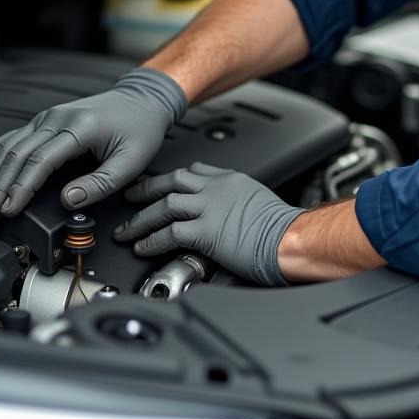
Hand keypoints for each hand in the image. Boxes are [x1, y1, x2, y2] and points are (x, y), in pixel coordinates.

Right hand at [0, 68, 187, 223]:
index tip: (8, 211)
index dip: (21, 188)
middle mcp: (58, 118)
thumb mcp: (131, 161)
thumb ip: (99, 184)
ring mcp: (48, 117)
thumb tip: (68, 201)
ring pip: (8, 145)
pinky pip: (11, 139)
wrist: (144, 99)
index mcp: (80, 127)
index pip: (40, 160)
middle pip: (16, 154)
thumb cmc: (140, 128)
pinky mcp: (44, 121)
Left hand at [113, 162, 303, 285]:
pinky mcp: (206, 231)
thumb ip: (238, 204)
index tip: (163, 184)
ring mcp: (210, 207)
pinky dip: (152, 240)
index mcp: (231, 180)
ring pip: (165, 205)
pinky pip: (170, 233)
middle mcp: (218, 188)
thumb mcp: (259, 202)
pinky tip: (143, 248)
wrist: (291, 237)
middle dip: (148, 189)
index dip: (174, 178)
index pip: (196, 171)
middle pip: (173, 180)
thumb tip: (229, 219)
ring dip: (142, 218)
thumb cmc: (283, 227)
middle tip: (131, 196)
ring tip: (127, 230)